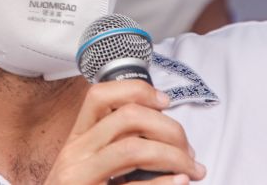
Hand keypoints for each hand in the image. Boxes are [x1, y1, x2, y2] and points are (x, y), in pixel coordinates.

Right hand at [44, 80, 205, 183]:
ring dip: (173, 156)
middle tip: (188, 148)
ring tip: (191, 168)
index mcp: (77, 138)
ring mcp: (81, 176)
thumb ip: (113, 144)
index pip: (100, 95)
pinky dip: (164, 183)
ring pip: (133, 149)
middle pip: (127, 117)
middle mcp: (75, 153)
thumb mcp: (88, 164)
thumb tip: (160, 128)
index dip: (137, 90)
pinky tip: (180, 182)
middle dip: (169, 128)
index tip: (165, 102)